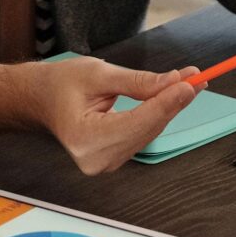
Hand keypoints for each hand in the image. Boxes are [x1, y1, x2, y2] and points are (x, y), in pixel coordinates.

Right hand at [29, 58, 198, 175]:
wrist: (41, 99)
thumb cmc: (60, 85)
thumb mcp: (98, 74)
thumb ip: (138, 81)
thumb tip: (174, 83)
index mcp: (86, 139)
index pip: (138, 121)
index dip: (167, 101)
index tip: (190, 83)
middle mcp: (97, 158)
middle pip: (148, 129)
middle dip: (172, 102)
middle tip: (194, 78)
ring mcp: (105, 162)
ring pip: (149, 133)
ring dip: (168, 108)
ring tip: (185, 83)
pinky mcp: (113, 158)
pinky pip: (143, 135)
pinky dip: (156, 115)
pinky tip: (169, 98)